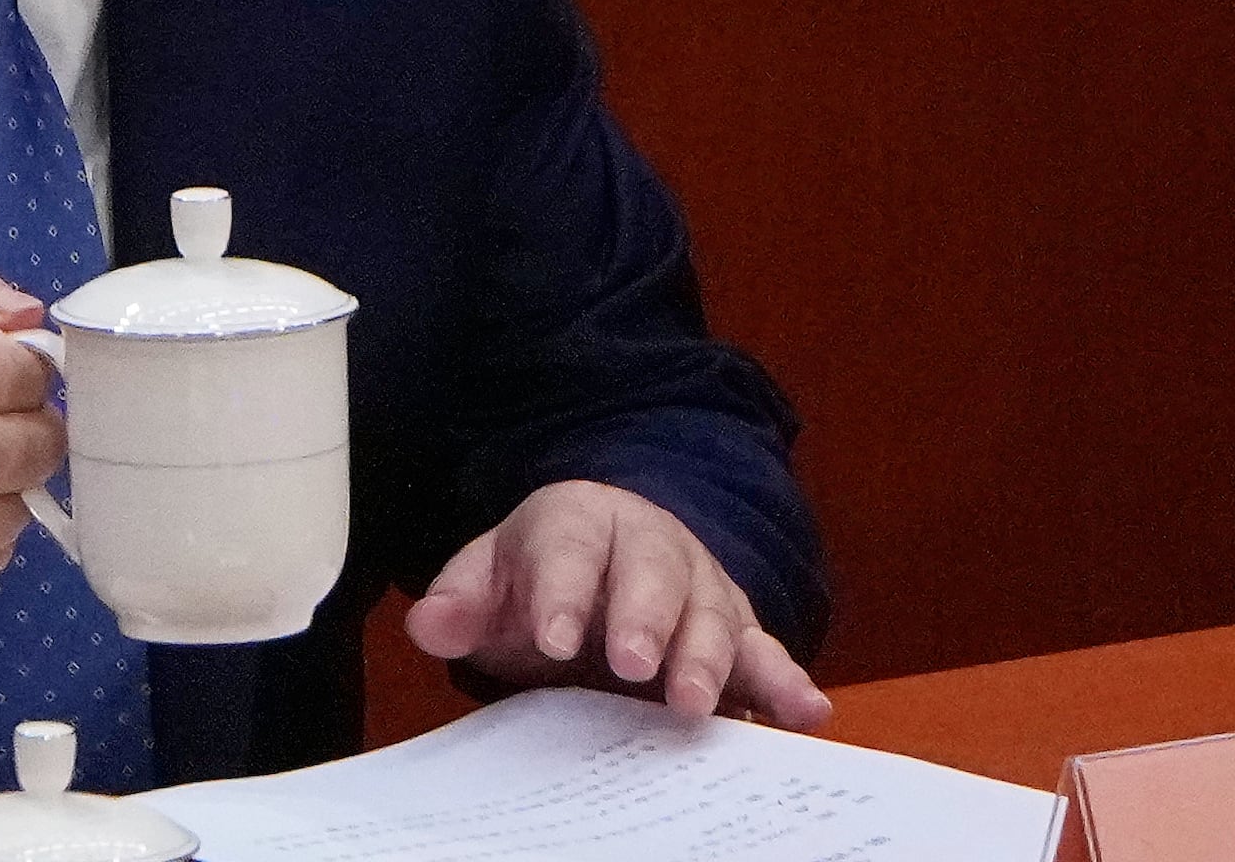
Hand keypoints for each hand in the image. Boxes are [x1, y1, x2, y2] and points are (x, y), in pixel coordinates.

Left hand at [404, 480, 831, 727]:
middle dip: (643, 618)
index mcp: (577, 521)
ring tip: (692, 703)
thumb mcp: (492, 580)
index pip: (566, 546)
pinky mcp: (737, 631)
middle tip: (632, 665)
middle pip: (651, 573)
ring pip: (710, 612)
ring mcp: (700, 586)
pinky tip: (806, 712)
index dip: (561, 590)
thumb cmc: (545, 576)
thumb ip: (462, 601)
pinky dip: (786, 682)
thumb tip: (429, 621)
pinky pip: (764, 653)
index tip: (552, 638)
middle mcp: (648, 545)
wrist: (607, 555)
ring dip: (706, 657)